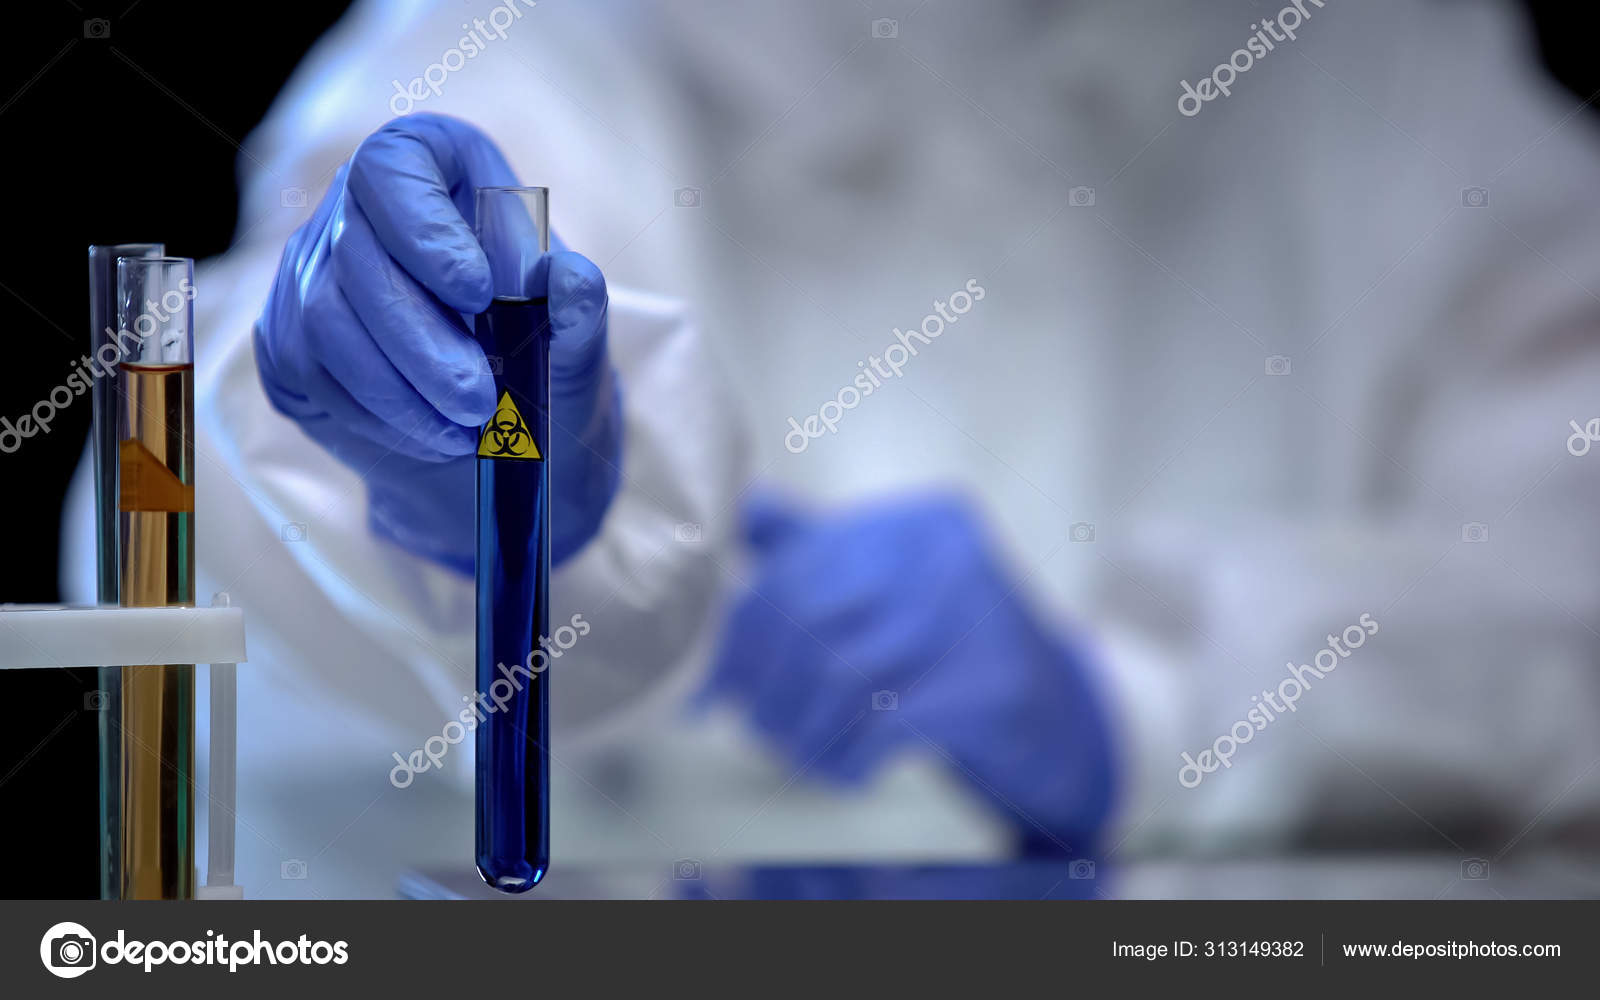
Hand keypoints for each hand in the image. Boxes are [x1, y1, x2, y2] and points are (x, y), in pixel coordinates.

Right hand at [254, 113, 620, 570]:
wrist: (508, 432)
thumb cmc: (545, 357)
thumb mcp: (578, 336)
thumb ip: (579, 306)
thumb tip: (570, 280)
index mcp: (435, 168)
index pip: (394, 163)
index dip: (427, 228)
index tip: (480, 291)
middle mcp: (358, 208)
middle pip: (357, 254)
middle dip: (422, 341)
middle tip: (480, 399)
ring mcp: (311, 272)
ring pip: (327, 322)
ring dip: (401, 389)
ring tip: (468, 428)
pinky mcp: (287, 341)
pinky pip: (312, 373)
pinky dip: (380, 416)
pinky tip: (432, 436)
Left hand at [700, 493, 1116, 849]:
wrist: (1059, 716)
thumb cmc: (953, 650)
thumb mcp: (890, 584)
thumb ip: (819, 547)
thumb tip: (744, 510)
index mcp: (913, 521)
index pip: (794, 567)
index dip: (739, 634)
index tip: (710, 689)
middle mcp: (947, 554)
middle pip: (810, 618)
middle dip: (762, 685)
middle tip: (752, 725)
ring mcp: (976, 616)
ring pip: (840, 675)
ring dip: (799, 728)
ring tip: (795, 751)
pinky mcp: (991, 685)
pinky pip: (884, 723)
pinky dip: (848, 757)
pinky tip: (846, 770)